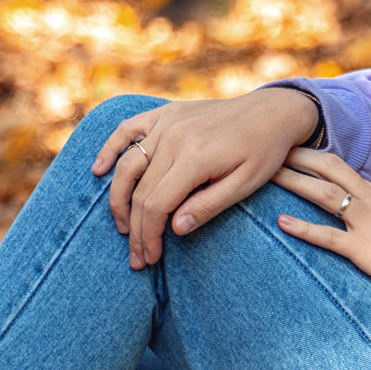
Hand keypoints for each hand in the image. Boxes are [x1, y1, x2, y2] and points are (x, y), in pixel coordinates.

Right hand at [91, 89, 321, 269]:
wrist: (272, 111)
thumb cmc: (263, 152)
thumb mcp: (245, 185)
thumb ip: (208, 206)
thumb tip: (174, 229)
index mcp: (195, 157)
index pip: (157, 204)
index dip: (149, 235)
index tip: (150, 258)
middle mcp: (174, 137)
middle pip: (140, 191)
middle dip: (135, 229)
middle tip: (137, 256)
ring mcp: (166, 122)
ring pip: (127, 165)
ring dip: (118, 199)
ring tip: (123, 227)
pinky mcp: (164, 113)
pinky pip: (127, 130)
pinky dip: (109, 149)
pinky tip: (98, 170)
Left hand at [271, 147, 370, 321]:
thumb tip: (357, 217)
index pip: (346, 170)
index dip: (317, 160)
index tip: (294, 153)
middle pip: (333, 170)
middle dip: (301, 157)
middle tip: (274, 150)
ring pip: (327, 194)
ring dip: (295, 182)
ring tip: (269, 174)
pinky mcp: (368, 252)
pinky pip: (329, 236)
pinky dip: (303, 228)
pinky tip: (281, 223)